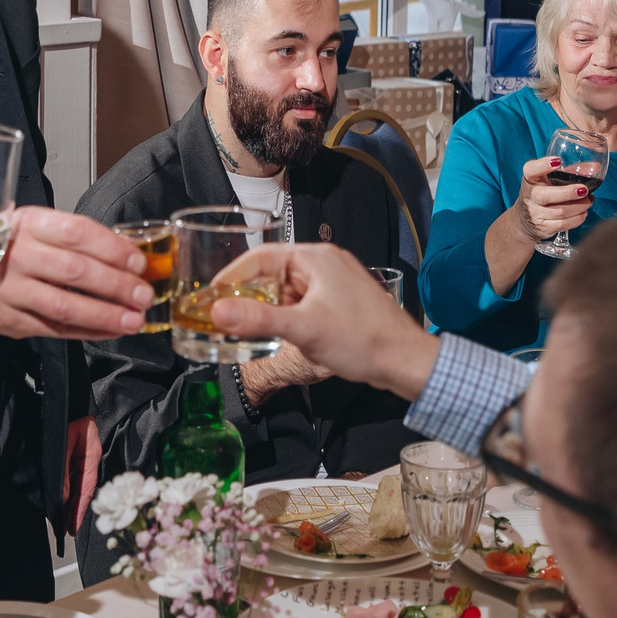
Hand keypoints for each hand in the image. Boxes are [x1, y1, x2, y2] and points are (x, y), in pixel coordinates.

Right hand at [0, 207, 150, 339]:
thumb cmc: (16, 245)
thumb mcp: (42, 227)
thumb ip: (81, 239)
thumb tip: (131, 255)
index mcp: (29, 224)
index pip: (76, 233)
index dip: (112, 249)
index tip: (138, 263)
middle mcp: (16, 255)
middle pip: (75, 271)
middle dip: (116, 285)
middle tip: (144, 295)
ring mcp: (10, 290)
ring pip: (65, 306)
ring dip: (106, 315)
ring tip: (134, 320)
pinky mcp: (9, 319)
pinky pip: (55, 329)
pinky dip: (88, 332)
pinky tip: (111, 330)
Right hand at [206, 243, 437, 401]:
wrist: (404, 361)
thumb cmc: (363, 340)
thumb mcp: (303, 330)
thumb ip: (258, 320)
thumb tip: (218, 311)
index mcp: (316, 258)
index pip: (261, 256)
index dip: (232, 274)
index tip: (212, 293)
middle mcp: (325, 264)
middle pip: (273, 273)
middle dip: (249, 294)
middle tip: (225, 314)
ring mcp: (335, 284)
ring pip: (288, 290)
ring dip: (270, 308)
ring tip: (249, 328)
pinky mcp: (341, 303)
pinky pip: (303, 303)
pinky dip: (288, 316)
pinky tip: (282, 336)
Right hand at [514, 155, 595, 242]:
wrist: (527, 219)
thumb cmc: (544, 192)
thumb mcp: (551, 179)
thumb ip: (570, 171)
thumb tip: (595, 167)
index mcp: (531, 179)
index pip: (531, 170)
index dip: (543, 165)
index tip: (557, 161)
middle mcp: (530, 195)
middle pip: (545, 195)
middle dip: (567, 193)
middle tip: (583, 190)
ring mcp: (535, 213)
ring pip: (559, 212)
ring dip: (578, 206)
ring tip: (588, 200)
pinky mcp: (543, 226)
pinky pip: (562, 224)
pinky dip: (577, 218)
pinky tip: (583, 212)